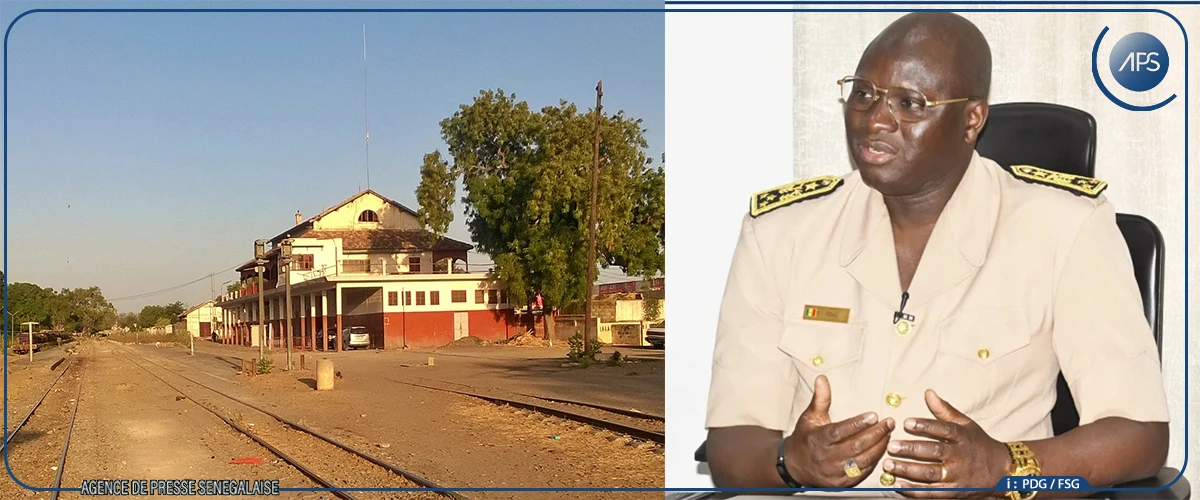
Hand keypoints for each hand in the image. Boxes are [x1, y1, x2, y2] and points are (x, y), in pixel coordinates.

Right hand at [785, 375, 895, 486]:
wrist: (795, 465)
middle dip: (876, 434)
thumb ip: (820, 398)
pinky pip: (862, 473)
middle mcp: (826, 457)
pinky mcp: (841, 483)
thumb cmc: (805, 438)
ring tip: (888, 434)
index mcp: (819, 439)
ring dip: (878, 447)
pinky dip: (874, 461)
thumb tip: (822, 378)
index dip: (858, 424)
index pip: (840, 431)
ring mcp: (834, 472)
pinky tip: (881, 450)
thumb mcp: (810, 417)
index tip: (873, 416)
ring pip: (862, 460)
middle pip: (856, 446)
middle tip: (889, 423)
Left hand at [884, 389, 1010, 497]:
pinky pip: (932, 493)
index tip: (906, 422)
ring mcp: (957, 476)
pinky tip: (899, 485)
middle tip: (892, 446)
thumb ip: (945, 410)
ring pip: (931, 473)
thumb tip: (928, 392)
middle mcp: (959, 456)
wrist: (1002, 471)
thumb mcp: (966, 425)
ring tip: (889, 465)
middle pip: (934, 452)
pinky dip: (915, 490)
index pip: (943, 430)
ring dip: (908, 470)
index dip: (925, 426)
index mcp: (962, 437)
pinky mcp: (954, 492)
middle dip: (911, 449)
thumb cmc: (978, 444)